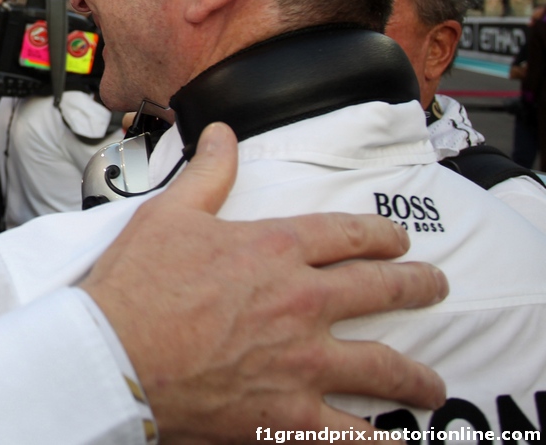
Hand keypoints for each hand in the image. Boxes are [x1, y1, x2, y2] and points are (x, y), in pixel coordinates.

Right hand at [81, 122, 447, 439]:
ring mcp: (302, 363)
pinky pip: (352, 436)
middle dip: (417, 287)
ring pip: (383, 366)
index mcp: (274, 249)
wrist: (112, 355)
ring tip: (430, 383)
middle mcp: (302, 302)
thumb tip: (223, 133)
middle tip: (435, 288)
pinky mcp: (289, 415)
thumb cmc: (134, 286)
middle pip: (382, 290)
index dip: (380, 235)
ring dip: (416, 375)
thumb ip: (207, 174)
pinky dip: (380, 442)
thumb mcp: (167, 214)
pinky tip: (397, 443)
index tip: (397, 240)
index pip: (348, 235)